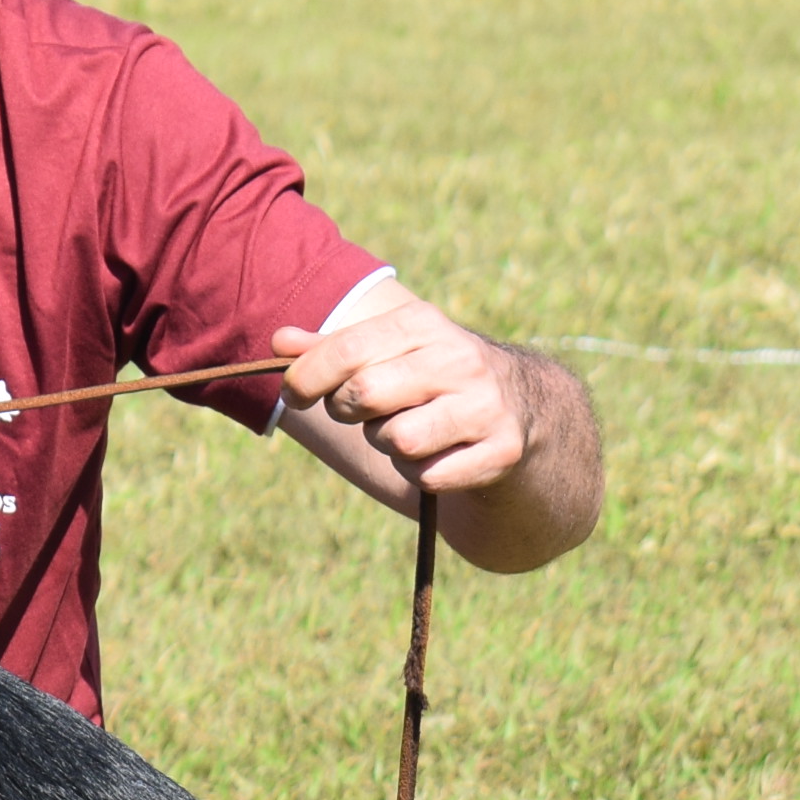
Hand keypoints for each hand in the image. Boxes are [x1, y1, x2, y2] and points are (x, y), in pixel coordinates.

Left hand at [272, 299, 535, 492]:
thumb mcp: (386, 349)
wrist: (520, 406)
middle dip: (349, 411)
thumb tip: (279, 340)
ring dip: (388, 444)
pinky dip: (421, 474)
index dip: (305, 378)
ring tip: (409, 429)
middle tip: (364, 411)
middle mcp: (460, 359)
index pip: (346, 351)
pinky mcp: (501, 450)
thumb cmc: (428, 377)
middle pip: (364, 396)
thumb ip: (330, 348)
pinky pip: (427, 476)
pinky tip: (439, 453)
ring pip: (397, 441)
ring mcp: (485, 405)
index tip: (294, 394)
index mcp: (424, 323)